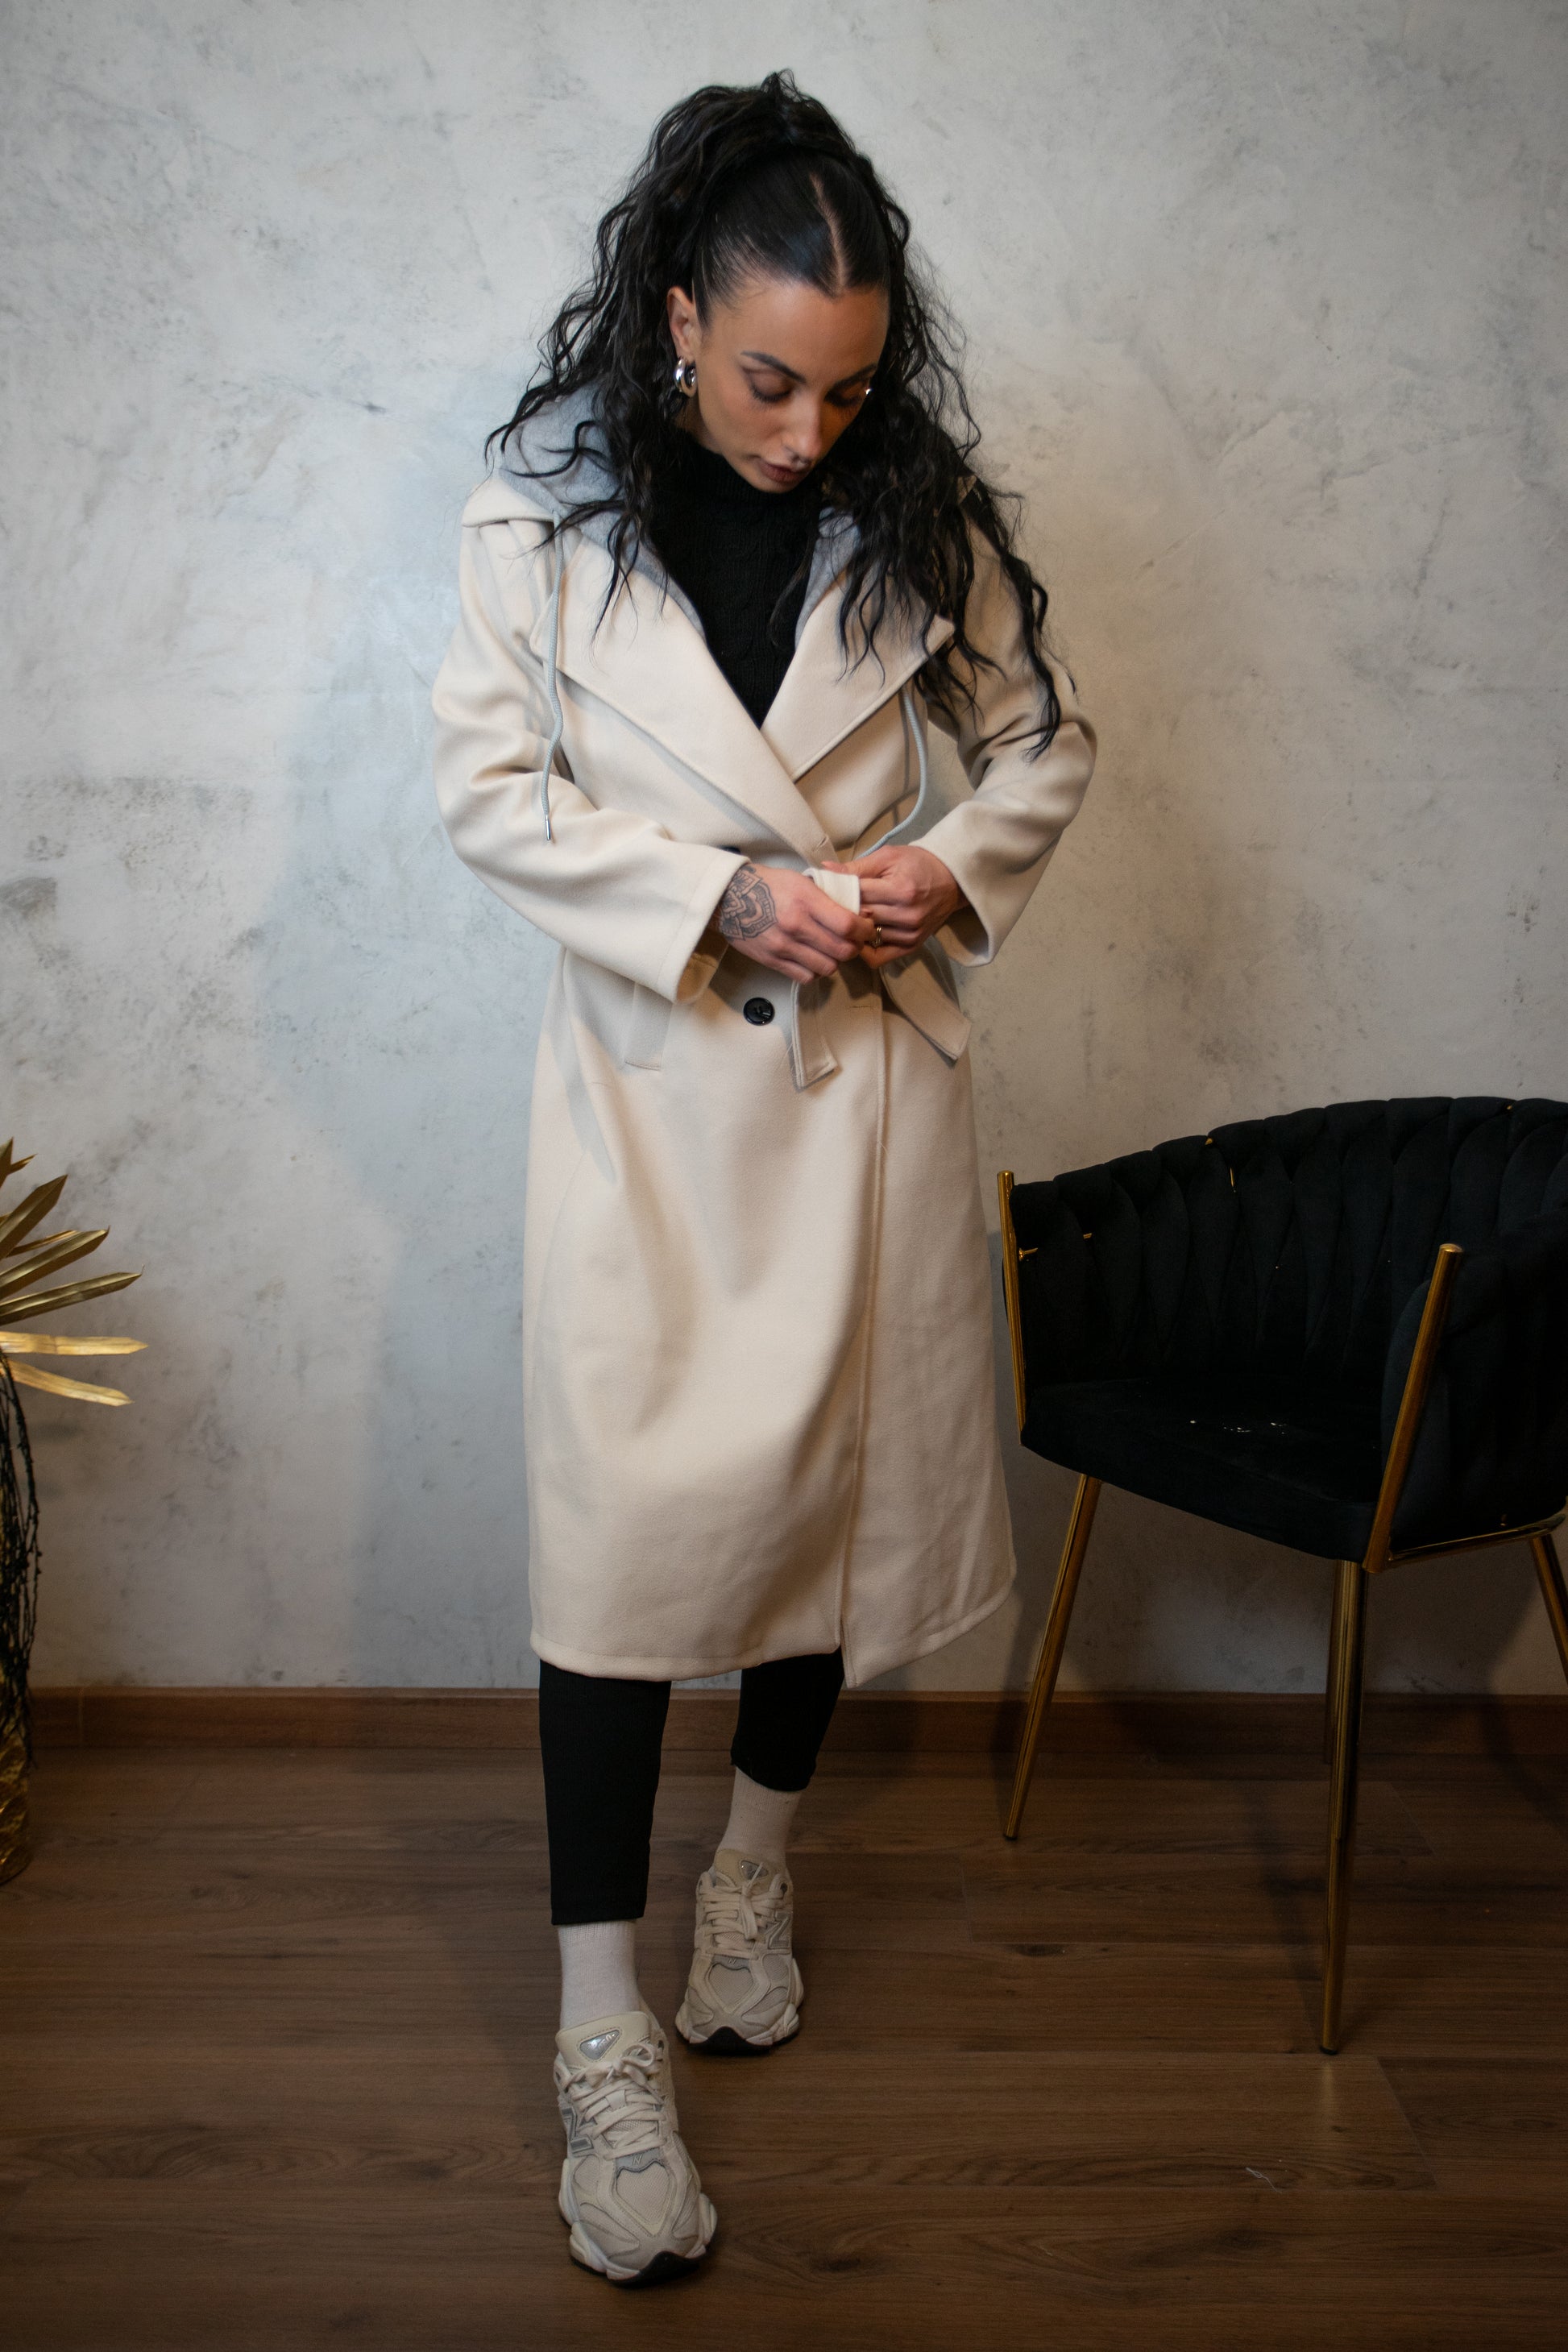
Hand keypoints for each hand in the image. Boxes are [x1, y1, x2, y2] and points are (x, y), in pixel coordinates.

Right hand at [716, 861, 874, 982]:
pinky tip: (814, 960)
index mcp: (806, 900)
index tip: (865, 928)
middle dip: (854, 948)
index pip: (847, 925)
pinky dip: (815, 972)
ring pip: (827, 968)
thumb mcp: (800, 880)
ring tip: (832, 951)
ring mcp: (784, 946)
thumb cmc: (767, 885)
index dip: (864, 930)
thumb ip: (827, 896)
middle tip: (852, 942)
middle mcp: (796, 925)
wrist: (728, 897)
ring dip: (835, 961)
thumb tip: (855, 910)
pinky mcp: (773, 960)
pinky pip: (806, 977)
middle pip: (842, 950)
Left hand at [826, 845, 964, 968]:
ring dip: (853, 930)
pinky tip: (860, 935)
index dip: (839, 892)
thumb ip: (856, 866)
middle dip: (843, 911)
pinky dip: (864, 949)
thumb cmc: (917, 864)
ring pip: (865, 938)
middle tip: (832, 904)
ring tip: (846, 918)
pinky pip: (877, 957)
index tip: (829, 889)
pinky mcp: (911, 947)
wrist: (950, 881)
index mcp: (902, 890)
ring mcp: (910, 935)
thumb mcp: (888, 857)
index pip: (857, 895)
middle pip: (860, 918)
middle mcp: (907, 916)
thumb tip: (825, 870)